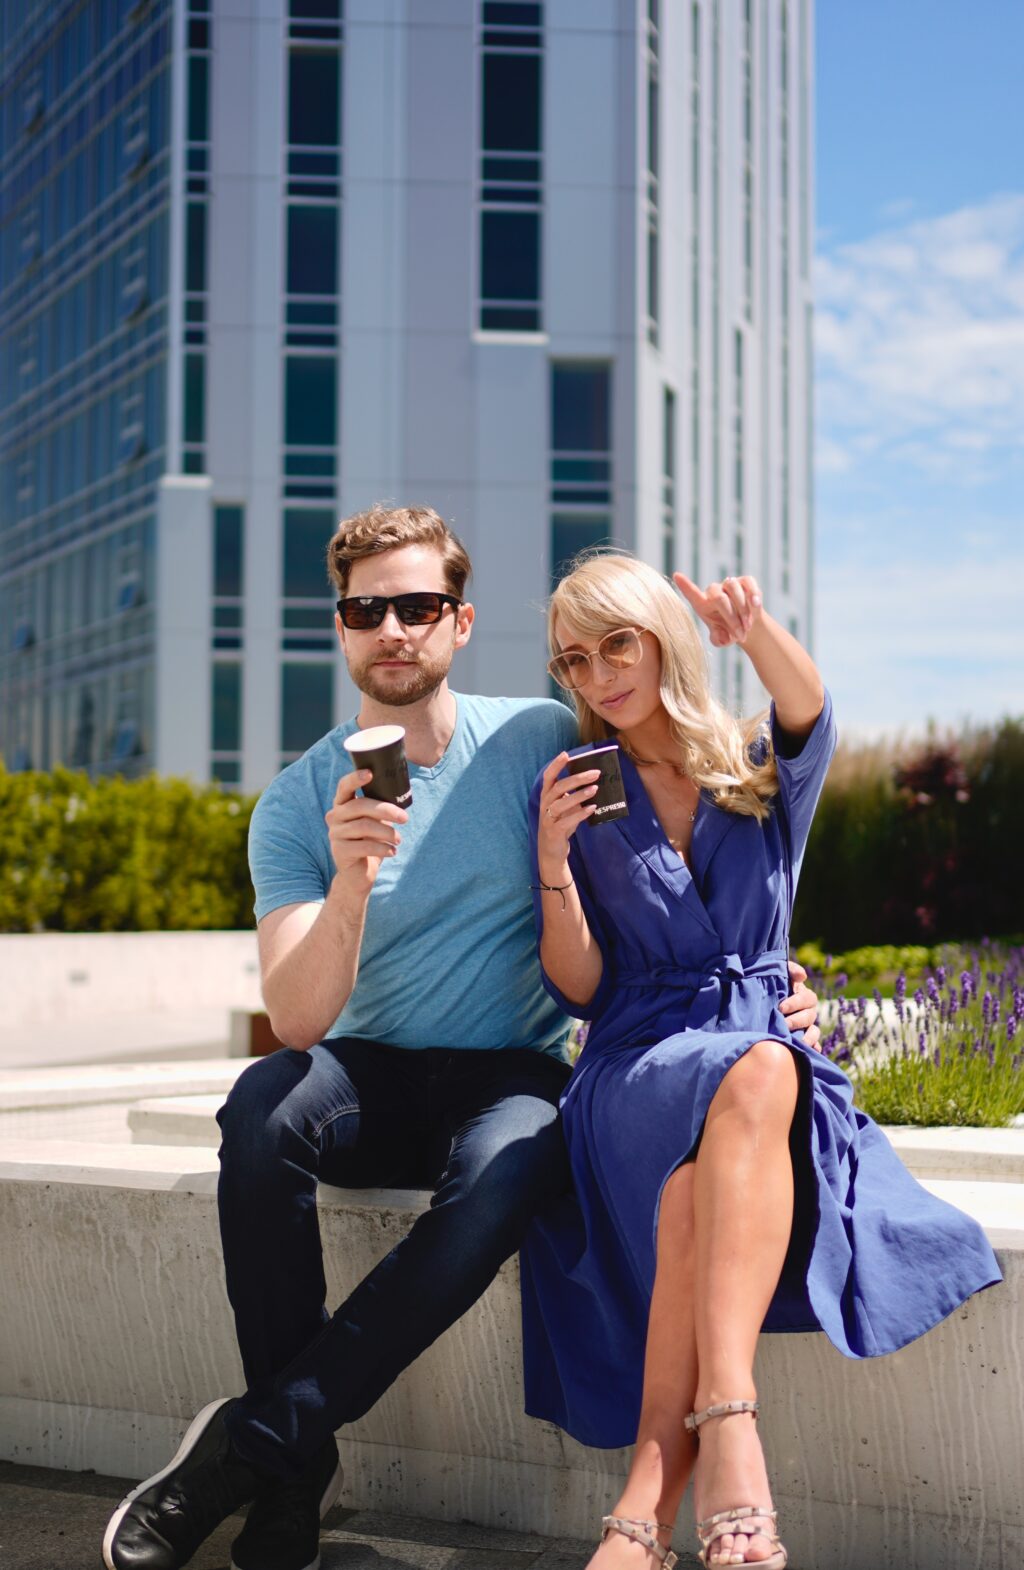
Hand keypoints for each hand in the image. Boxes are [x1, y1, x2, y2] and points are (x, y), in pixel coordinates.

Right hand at [324, 769, 408, 901]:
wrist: (358, 875)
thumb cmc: (369, 842)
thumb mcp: (374, 822)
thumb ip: (380, 807)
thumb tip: (400, 794)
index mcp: (342, 805)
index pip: (344, 787)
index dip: (355, 778)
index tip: (370, 773)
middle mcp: (334, 816)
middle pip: (360, 806)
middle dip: (386, 810)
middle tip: (405, 818)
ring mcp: (334, 834)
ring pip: (364, 826)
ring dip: (387, 833)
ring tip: (399, 840)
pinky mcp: (339, 851)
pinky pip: (364, 846)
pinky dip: (383, 848)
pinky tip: (392, 852)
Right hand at [536, 753, 599, 876]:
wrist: (551, 851)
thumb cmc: (560, 825)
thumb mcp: (566, 808)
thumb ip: (575, 796)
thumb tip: (594, 783)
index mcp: (547, 796)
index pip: (549, 776)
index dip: (556, 765)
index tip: (566, 754)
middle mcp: (545, 805)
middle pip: (559, 787)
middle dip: (577, 778)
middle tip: (595, 773)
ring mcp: (548, 818)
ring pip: (561, 803)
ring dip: (579, 795)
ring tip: (595, 789)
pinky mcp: (553, 831)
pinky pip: (566, 821)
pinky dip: (580, 814)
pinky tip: (592, 808)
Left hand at [673, 572, 763, 647]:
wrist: (748, 626)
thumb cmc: (729, 632)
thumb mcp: (723, 639)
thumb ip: (719, 639)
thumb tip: (723, 637)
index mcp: (702, 605)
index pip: (692, 594)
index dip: (685, 585)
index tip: (676, 575)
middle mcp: (714, 591)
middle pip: (719, 598)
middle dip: (732, 619)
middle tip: (740, 635)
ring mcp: (729, 584)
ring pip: (734, 589)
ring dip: (743, 610)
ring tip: (748, 627)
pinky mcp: (745, 581)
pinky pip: (748, 583)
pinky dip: (753, 595)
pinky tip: (756, 606)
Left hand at [780, 959, 820, 1050]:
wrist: (760, 999)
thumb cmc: (771, 984)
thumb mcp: (779, 972)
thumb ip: (790, 969)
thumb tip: (803, 976)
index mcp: (804, 996)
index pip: (807, 998)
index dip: (796, 1003)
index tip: (781, 1007)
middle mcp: (808, 1011)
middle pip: (810, 1016)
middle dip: (797, 1020)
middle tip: (784, 1024)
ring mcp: (807, 1026)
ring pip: (814, 1031)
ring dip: (807, 1037)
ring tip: (796, 1041)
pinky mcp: (803, 1038)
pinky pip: (814, 1045)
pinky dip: (814, 1049)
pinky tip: (810, 1053)